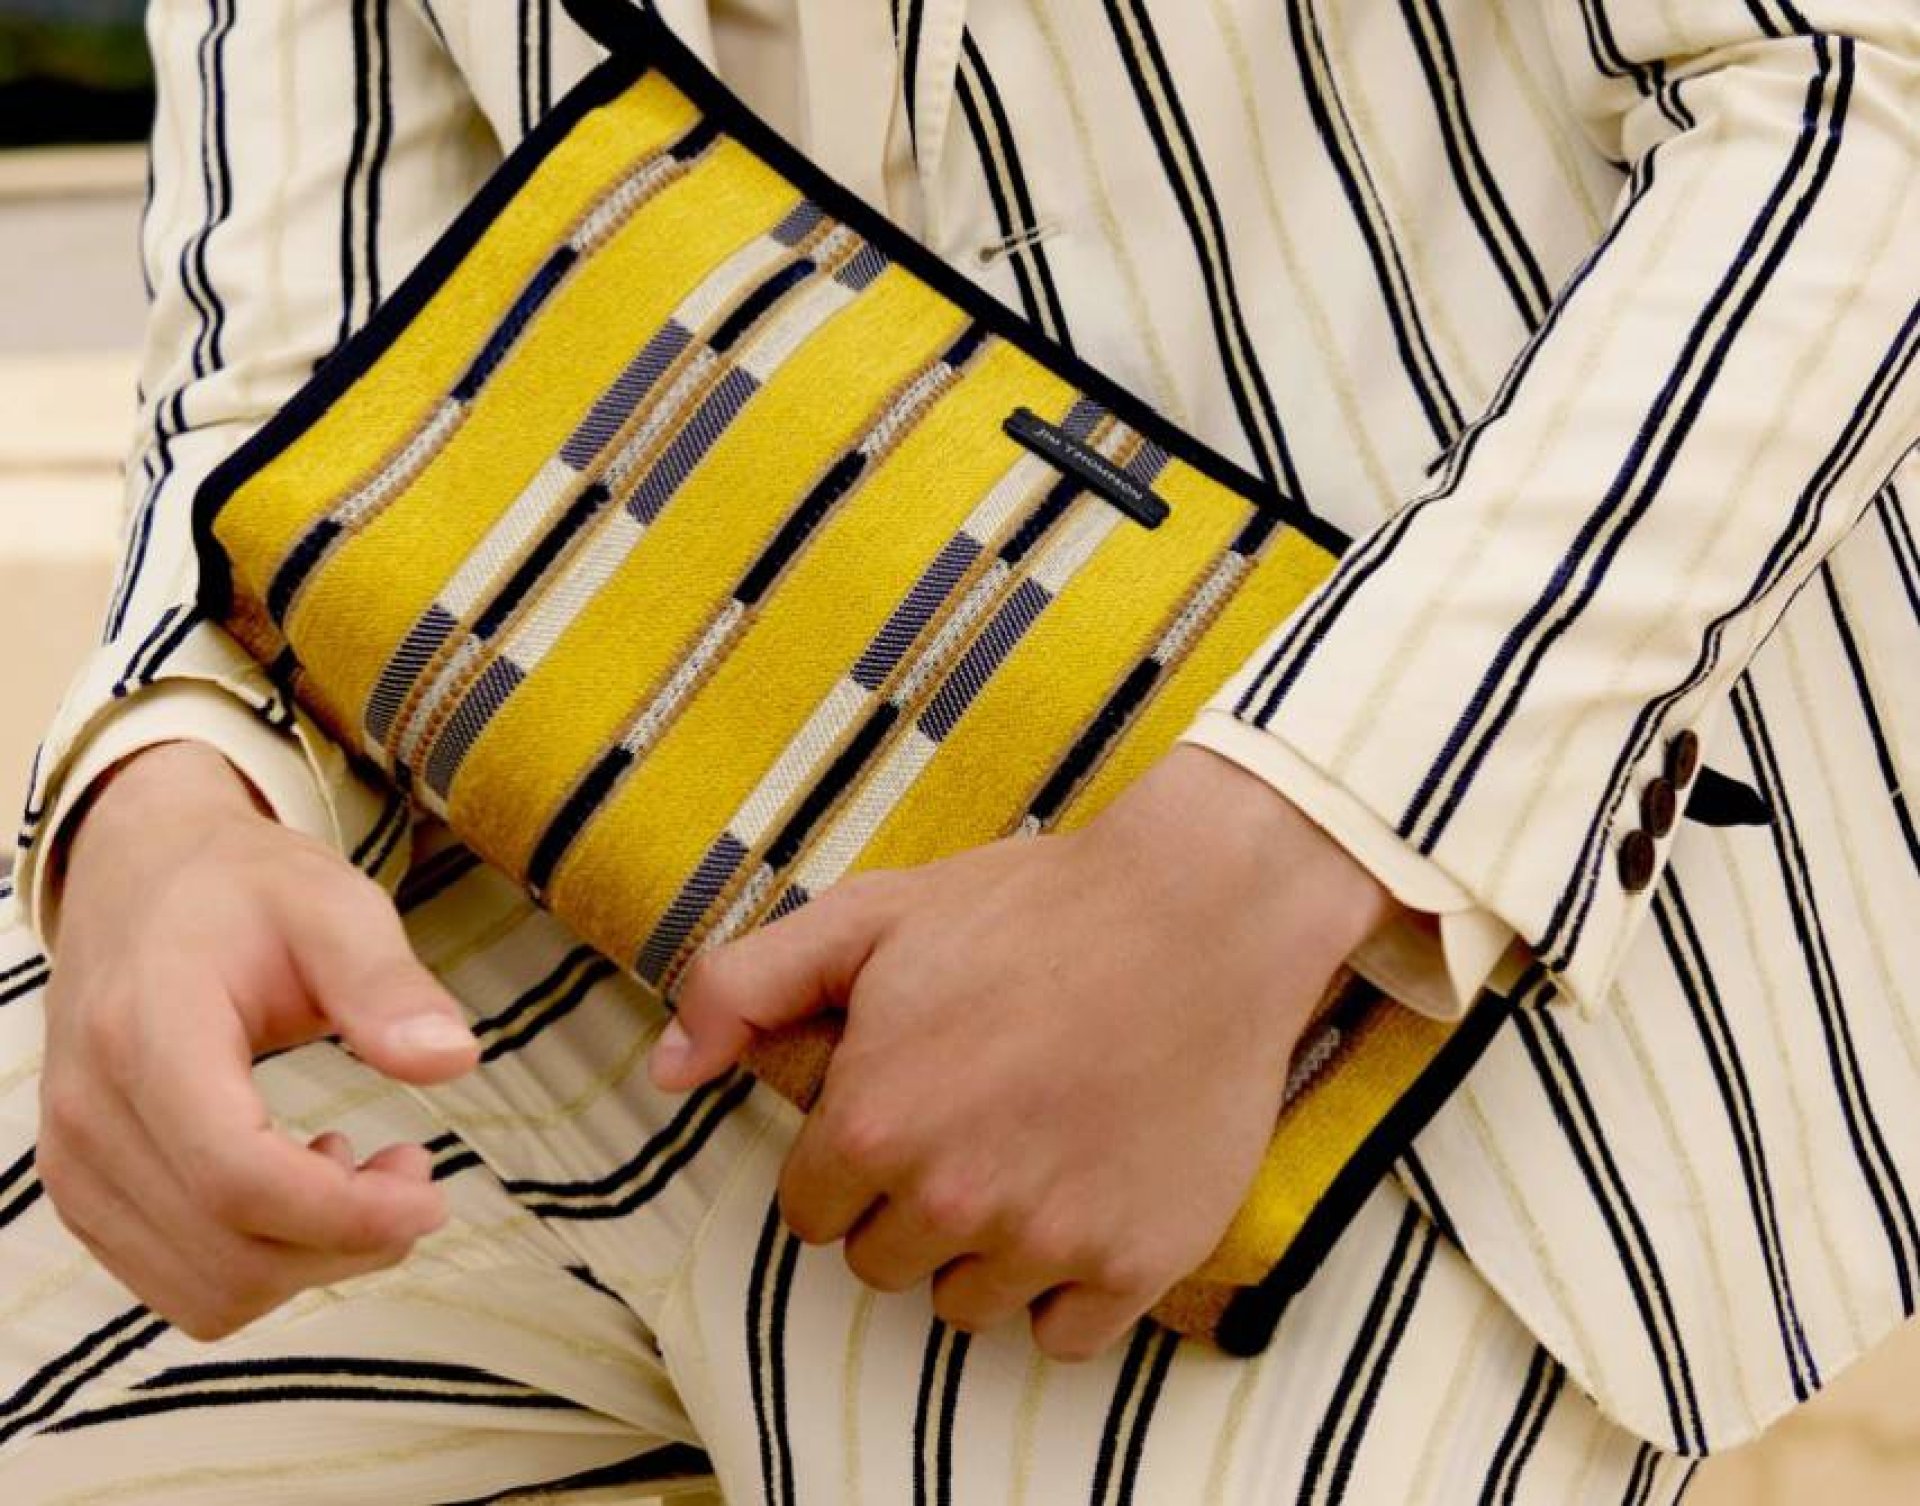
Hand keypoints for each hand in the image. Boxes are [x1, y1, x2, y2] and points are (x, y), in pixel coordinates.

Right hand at [37, 740, 479, 1339]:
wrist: (140, 882)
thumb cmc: (244, 893)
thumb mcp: (333, 906)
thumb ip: (387, 983)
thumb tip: (453, 1058)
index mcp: (147, 1032)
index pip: (237, 1178)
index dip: (347, 1214)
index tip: (431, 1195)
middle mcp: (90, 1113)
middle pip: (230, 1253)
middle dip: (349, 1240)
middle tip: (412, 1170)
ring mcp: (74, 1164)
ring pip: (208, 1291)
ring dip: (311, 1260)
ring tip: (358, 1168)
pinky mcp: (83, 1195)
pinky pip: (180, 1287)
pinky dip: (261, 1265)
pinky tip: (300, 1183)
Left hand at [650, 744, 1398, 1359]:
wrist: (1200, 914)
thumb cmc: (1030, 908)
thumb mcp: (870, 918)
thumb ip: (746, 990)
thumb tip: (664, 1071)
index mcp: (871, 1125)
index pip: (809, 1212)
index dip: (845, 1161)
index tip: (895, 1113)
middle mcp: (950, 1199)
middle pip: (882, 1265)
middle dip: (904, 1207)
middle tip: (965, 1125)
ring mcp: (1047, 1239)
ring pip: (967, 1306)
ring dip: (981, 1252)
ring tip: (1026, 1158)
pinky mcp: (1135, 1263)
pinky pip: (1062, 1336)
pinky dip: (1065, 1288)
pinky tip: (1081, 1203)